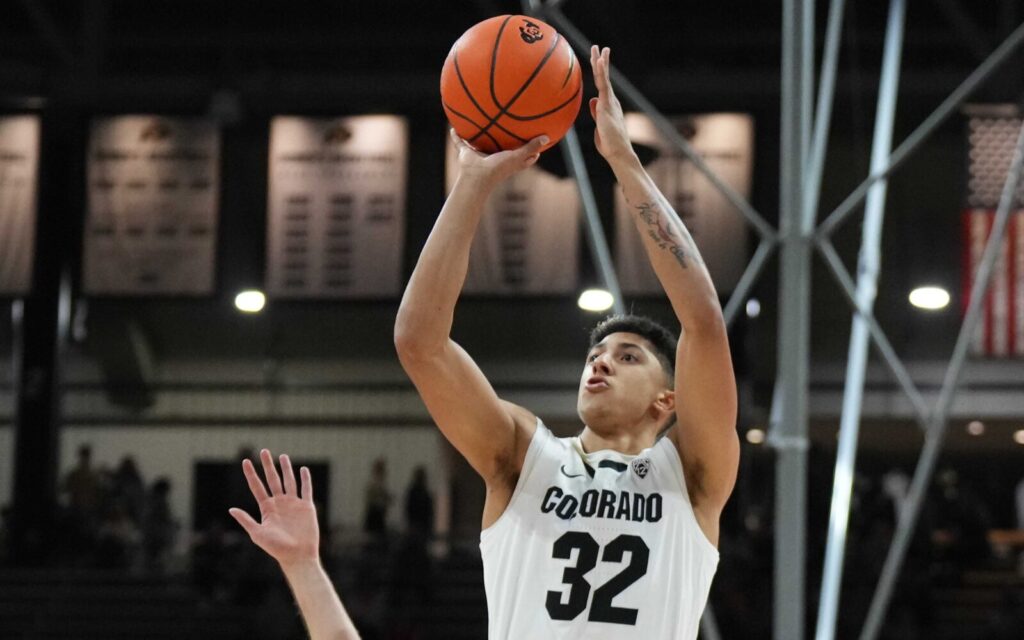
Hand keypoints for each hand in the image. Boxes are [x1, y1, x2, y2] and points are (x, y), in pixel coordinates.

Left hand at [229, 449, 318, 568]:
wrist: (297, 556)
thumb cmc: (276, 548)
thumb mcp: (258, 534)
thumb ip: (246, 520)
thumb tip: (230, 509)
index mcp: (267, 508)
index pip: (257, 487)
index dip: (251, 474)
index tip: (245, 462)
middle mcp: (279, 503)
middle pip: (272, 479)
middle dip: (268, 465)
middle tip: (264, 451)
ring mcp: (293, 504)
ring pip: (289, 481)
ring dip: (286, 469)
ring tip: (282, 456)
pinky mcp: (306, 507)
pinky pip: (306, 489)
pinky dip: (305, 479)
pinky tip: (303, 469)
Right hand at [450, 129, 547, 186]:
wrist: (477, 177)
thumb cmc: (499, 168)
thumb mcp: (518, 156)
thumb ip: (531, 147)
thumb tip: (546, 137)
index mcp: (507, 162)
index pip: (521, 157)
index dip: (528, 151)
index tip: (534, 141)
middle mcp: (493, 159)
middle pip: (499, 150)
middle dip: (502, 141)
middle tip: (509, 129)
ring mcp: (479, 157)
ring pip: (479, 145)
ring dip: (477, 137)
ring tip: (478, 123)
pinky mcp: (466, 154)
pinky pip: (460, 142)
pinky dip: (456, 136)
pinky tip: (453, 126)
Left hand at [588, 45, 635, 164]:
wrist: (618, 153)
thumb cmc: (609, 144)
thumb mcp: (599, 126)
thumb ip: (596, 113)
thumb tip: (592, 100)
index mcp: (608, 106)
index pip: (602, 86)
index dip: (599, 73)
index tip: (596, 62)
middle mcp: (611, 101)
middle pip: (604, 78)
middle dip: (600, 62)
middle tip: (597, 48)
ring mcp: (610, 102)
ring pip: (604, 78)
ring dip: (601, 62)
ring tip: (600, 48)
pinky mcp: (608, 105)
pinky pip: (604, 85)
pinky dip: (602, 72)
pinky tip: (600, 61)